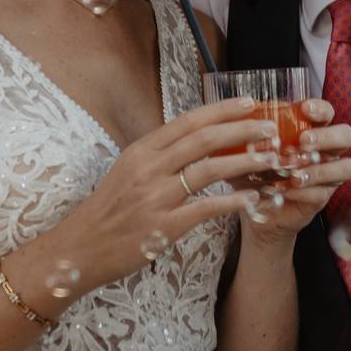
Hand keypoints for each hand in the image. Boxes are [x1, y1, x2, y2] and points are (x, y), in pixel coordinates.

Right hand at [50, 99, 282, 289]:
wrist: (80, 248)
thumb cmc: (107, 210)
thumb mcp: (127, 171)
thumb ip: (158, 155)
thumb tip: (193, 138)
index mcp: (141, 150)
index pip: (189, 121)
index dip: (222, 110)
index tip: (249, 103)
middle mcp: (149, 168)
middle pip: (204, 139)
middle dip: (243, 130)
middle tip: (271, 128)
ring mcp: (156, 198)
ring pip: (209, 170)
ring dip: (245, 162)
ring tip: (270, 159)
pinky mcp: (163, 227)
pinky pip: (206, 208)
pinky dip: (232, 201)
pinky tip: (252, 198)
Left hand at [239, 100, 350, 246]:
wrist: (256, 203)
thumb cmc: (254, 168)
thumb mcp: (249, 148)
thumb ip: (250, 134)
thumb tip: (239, 118)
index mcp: (312, 129)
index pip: (327, 112)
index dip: (320, 109)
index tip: (305, 109)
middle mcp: (326, 149)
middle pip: (346, 135)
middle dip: (327, 137)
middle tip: (304, 141)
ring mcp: (328, 174)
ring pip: (344, 167)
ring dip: (320, 169)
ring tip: (295, 174)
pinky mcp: (322, 197)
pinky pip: (323, 193)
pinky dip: (304, 191)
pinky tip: (286, 190)